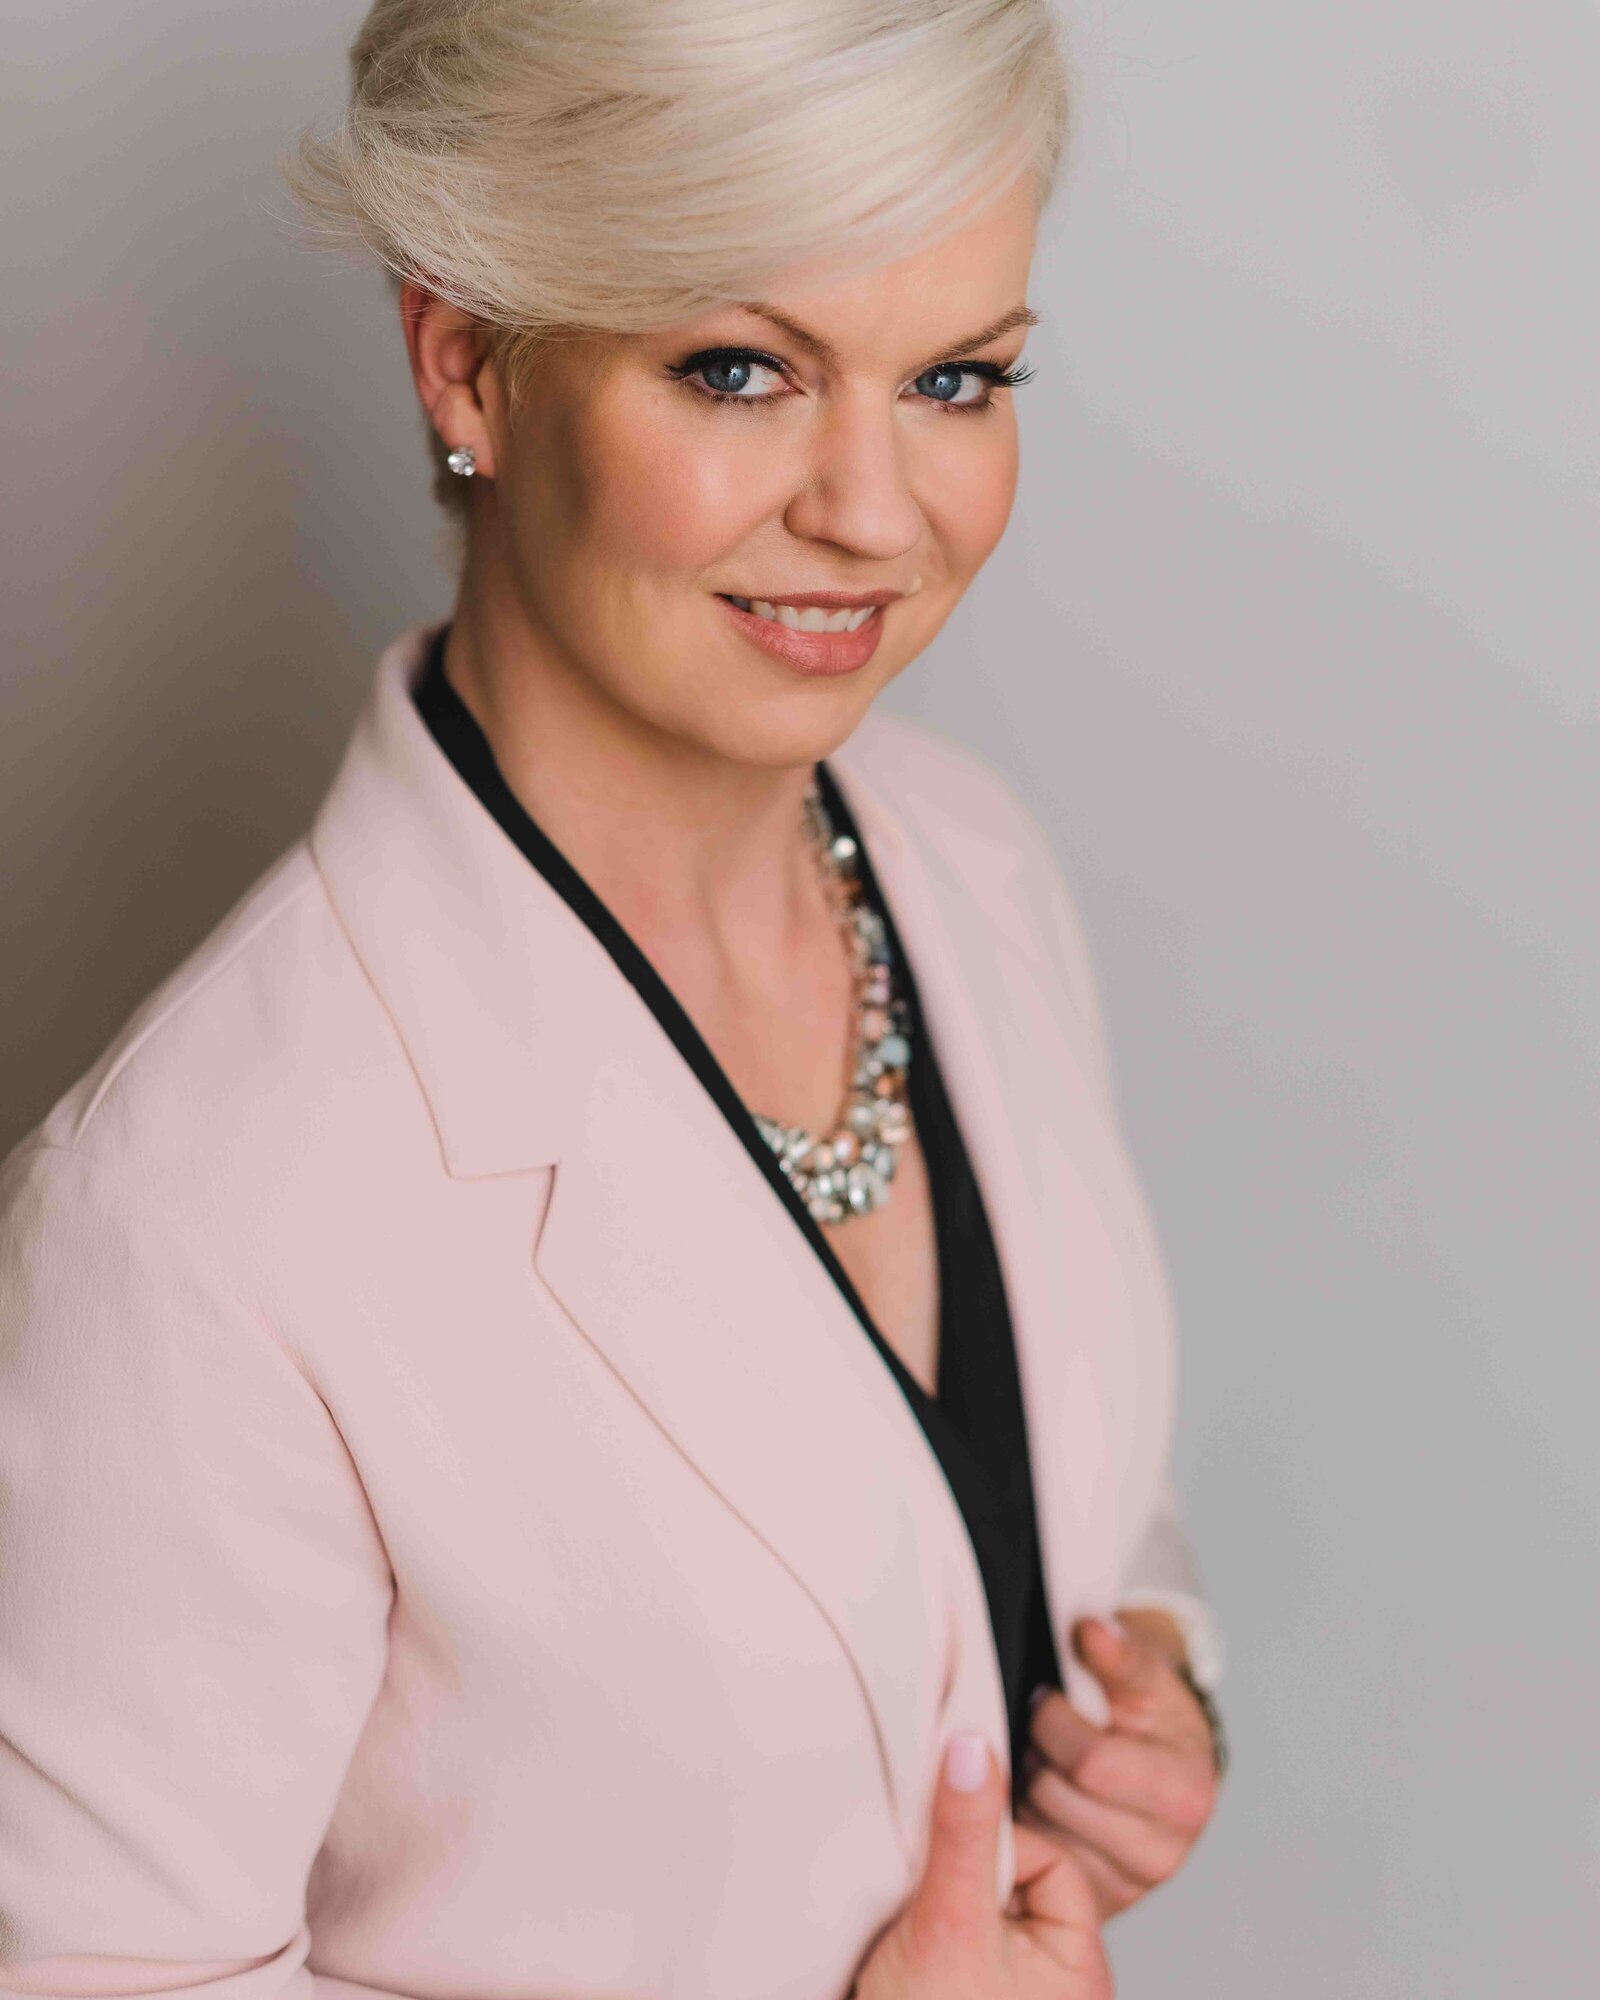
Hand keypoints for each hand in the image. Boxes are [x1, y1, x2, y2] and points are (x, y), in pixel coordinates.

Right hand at [852, 1730, 1112, 1999]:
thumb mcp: (947, 1924)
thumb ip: (963, 1834)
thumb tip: (974, 1747)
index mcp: (1079, 1972)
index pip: (1052, 1863)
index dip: (998, 1847)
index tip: (950, 1862)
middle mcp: (1055, 1988)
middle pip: (1014, 1882)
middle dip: (961, 1876)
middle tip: (925, 1898)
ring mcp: (1009, 1997)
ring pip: (978, 1909)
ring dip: (936, 1903)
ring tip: (906, 1927)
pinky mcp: (963, 1996)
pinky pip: (952, 1938)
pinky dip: (921, 1932)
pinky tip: (894, 1945)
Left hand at [1015, 1614, 1219, 1921]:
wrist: (1163, 1769)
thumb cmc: (1151, 1719)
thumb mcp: (1145, 1679)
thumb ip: (1120, 1656)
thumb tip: (1092, 1629)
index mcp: (1185, 1794)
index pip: (1091, 1761)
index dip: (1055, 1721)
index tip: (1047, 1696)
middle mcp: (1163, 1852)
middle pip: (1057, 1797)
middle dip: (1036, 1755)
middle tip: (1036, 1733)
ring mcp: (1125, 1887)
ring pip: (1037, 1831)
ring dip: (1023, 1792)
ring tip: (1038, 1764)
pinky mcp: (1092, 1903)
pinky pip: (1030, 1864)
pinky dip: (1021, 1828)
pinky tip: (1028, 1802)